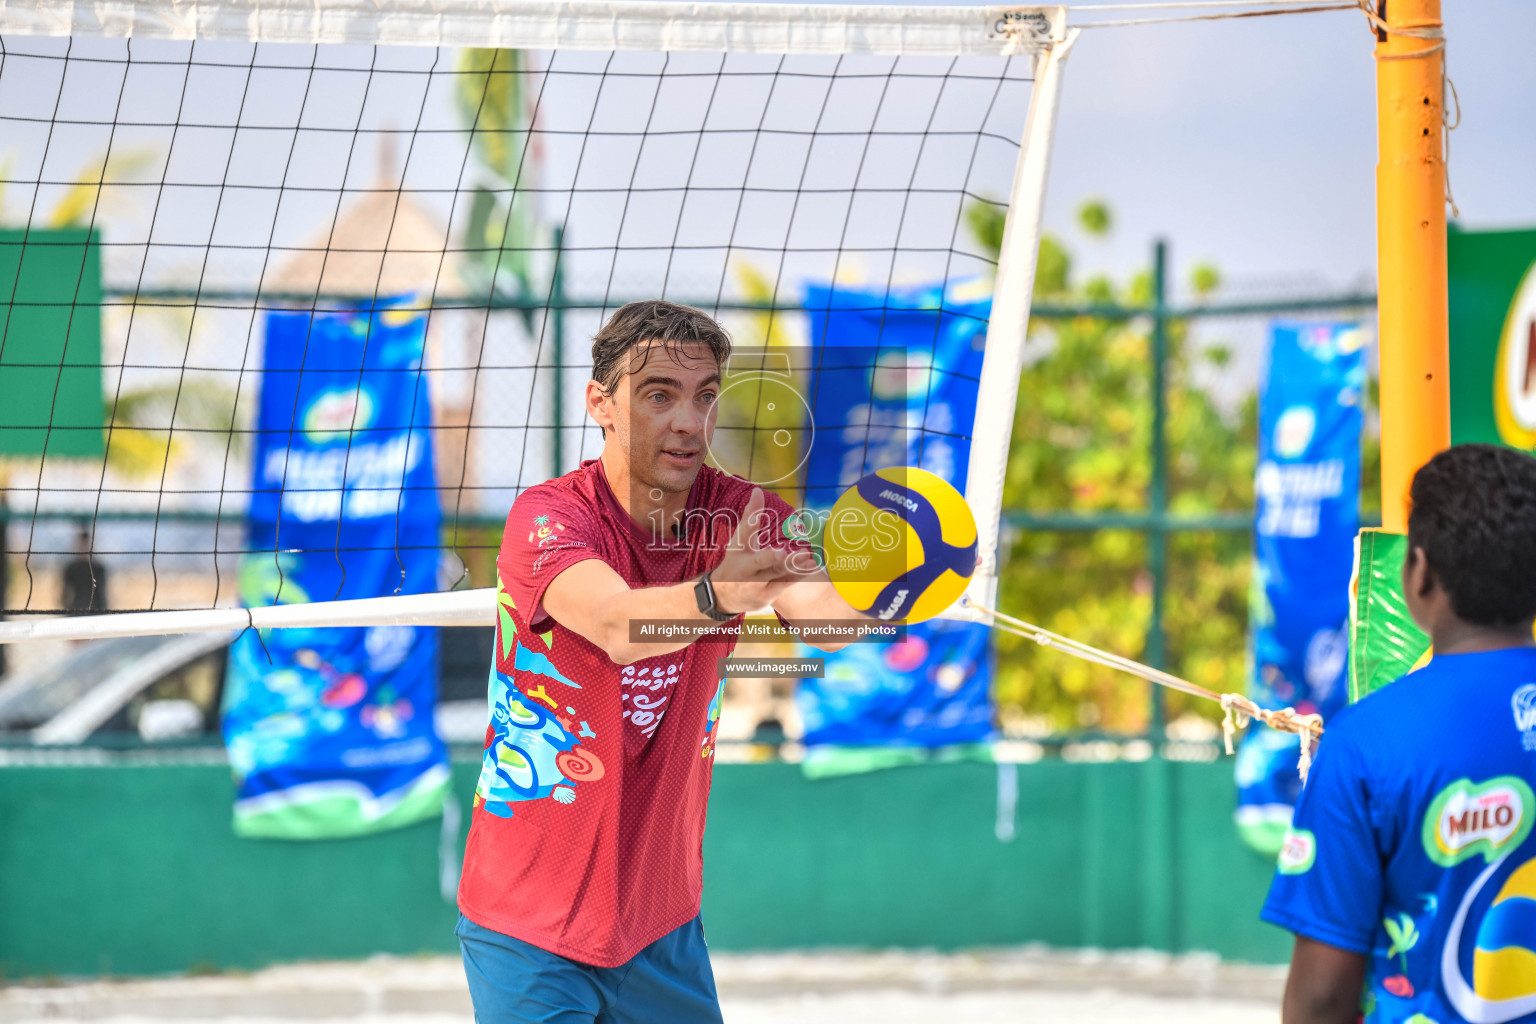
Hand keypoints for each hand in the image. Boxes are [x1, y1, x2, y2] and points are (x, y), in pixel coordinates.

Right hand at [711, 488, 797, 614]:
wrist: (723, 596)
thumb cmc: (735, 561)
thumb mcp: (739, 540)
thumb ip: (750, 516)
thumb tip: (758, 490)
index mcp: (738, 550)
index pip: (745, 531)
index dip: (752, 518)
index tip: (758, 497)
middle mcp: (745, 568)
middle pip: (760, 561)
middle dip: (771, 557)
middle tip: (784, 553)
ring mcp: (754, 584)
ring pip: (776, 574)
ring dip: (794, 566)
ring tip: (808, 557)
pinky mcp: (765, 597)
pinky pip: (784, 585)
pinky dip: (796, 576)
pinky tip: (811, 566)